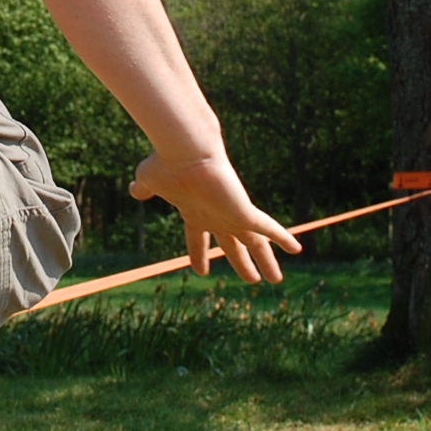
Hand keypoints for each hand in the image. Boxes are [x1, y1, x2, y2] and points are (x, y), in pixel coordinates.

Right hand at [130, 151, 300, 282]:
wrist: (185, 151)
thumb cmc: (166, 165)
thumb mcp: (148, 180)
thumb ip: (145, 190)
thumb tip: (133, 192)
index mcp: (195, 212)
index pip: (199, 239)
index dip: (200, 255)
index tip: (202, 270)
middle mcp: (216, 216)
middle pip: (233, 245)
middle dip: (242, 262)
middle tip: (253, 279)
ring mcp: (232, 215)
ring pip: (254, 244)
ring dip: (265, 262)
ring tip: (275, 279)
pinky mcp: (245, 212)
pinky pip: (269, 229)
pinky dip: (284, 238)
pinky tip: (297, 249)